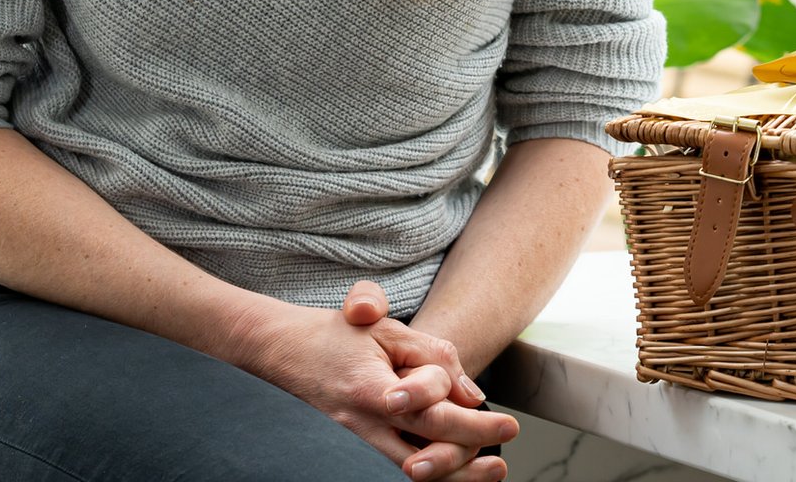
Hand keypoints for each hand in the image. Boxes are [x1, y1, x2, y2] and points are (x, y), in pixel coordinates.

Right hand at [339, 281, 507, 481]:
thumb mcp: (388, 327)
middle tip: (506, 446)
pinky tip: (459, 470)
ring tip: (492, 471)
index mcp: (372, 390)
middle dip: (472, 451)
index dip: (472, 424)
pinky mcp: (362, 445)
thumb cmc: (338, 335)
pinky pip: (400, 464)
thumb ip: (433, 356)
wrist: (287, 352)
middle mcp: (366, 424)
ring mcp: (361, 440)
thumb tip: (471, 396)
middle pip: (427, 450)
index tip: (509, 422)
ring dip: (456, 474)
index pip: (430, 415)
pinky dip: (433, 469)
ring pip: (414, 469)